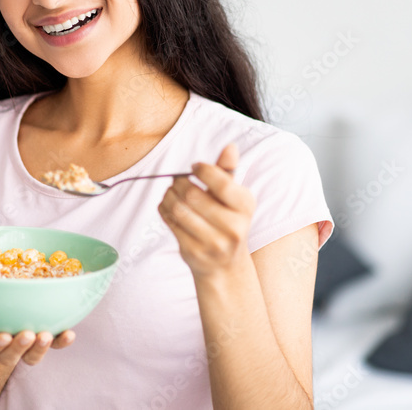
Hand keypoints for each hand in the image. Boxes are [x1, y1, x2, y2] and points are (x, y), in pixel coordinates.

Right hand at [0, 295, 76, 365]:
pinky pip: (54, 344)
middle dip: (19, 348)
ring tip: (47, 334)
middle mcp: (5, 347)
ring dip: (41, 348)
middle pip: (10, 357)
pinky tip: (70, 333)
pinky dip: (62, 341)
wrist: (1, 301)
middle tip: (28, 335)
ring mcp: (25, 345)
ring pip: (32, 356)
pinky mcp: (44, 338)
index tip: (3, 335)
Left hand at [158, 143, 255, 277]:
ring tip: (171, 193)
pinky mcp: (194, 252)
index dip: (204, 170)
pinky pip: (172, 224)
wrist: (224, 265)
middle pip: (193, 196)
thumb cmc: (227, 221)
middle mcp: (234, 227)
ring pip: (179, 210)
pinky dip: (165, 211)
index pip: (222, 183)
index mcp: (246, 207)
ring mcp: (214, 243)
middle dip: (179, 183)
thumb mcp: (232, 198)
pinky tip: (169, 207)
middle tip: (176, 181)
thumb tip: (230, 146)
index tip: (194, 167)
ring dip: (169, 196)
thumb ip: (228, 172)